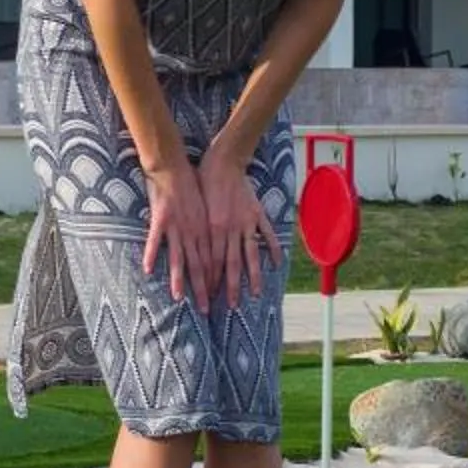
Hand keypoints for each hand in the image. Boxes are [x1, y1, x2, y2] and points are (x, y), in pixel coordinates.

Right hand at [140, 153, 216, 307]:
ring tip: (178, 298)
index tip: (217, 297)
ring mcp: (177, 226)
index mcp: (206, 229)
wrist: (174, 166)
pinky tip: (148, 269)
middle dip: (203, 288)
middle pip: (200, 264)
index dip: (215, 280)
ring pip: (179, 257)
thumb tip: (214, 244)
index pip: (213, 260)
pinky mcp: (161, 219)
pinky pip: (155, 240)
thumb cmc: (191, 184)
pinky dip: (151, 254)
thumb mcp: (206, 207)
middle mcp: (194, 231)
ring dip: (179, 279)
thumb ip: (207, 227)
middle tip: (204, 309)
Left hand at [194, 150, 282, 310]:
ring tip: (255, 293)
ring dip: (251, 276)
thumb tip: (190, 252)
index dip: (210, 281)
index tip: (209, 297)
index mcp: (212, 228)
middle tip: (231, 306)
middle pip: (229, 264)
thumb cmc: (203, 182)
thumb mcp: (195, 208)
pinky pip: (266, 235)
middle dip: (229, 287)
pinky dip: (273, 249)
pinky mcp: (256, 214)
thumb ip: (197, 230)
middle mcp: (229, 229)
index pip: (210, 261)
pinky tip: (276, 264)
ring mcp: (245, 222)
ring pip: (248, 255)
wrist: (222, 161)